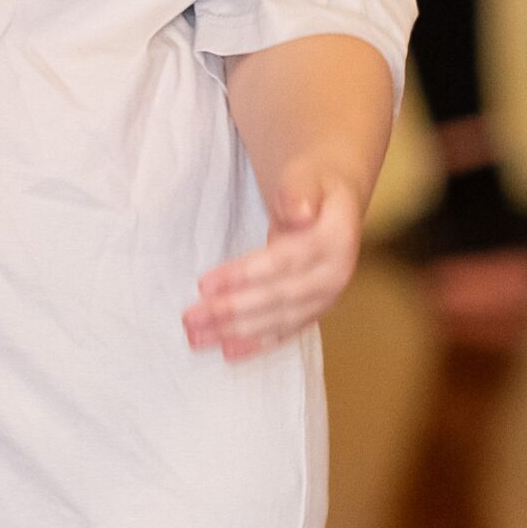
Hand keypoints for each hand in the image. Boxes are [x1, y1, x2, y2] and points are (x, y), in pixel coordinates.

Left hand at [184, 166, 363, 361]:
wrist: (334, 201)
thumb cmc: (311, 184)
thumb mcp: (305, 175)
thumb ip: (299, 191)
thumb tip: (299, 211)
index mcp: (336, 241)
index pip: (284, 261)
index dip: (244, 275)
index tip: (204, 284)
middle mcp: (335, 275)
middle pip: (280, 297)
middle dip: (233, 311)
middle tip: (191, 319)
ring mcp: (326, 297)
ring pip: (280, 320)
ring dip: (238, 332)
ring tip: (198, 337)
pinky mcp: (314, 309)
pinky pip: (286, 331)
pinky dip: (258, 344)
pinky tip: (228, 352)